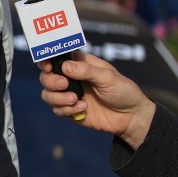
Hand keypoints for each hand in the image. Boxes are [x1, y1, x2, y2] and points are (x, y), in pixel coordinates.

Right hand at [38, 52, 155, 148]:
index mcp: (79, 65)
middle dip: (51, 81)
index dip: (46, 61)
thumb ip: (87, 71)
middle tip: (64, 84)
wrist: (131, 117)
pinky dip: (67, 110)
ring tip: (74, 100)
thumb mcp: (108, 77)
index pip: (56, 59)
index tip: (48, 66)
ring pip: (47, 95)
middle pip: (46, 77)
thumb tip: (65, 67)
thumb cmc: (123, 91)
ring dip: (57, 97)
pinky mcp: (70, 111)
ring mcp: (69, 95)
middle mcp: (71, 79)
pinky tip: (83, 109)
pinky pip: (57, 110)